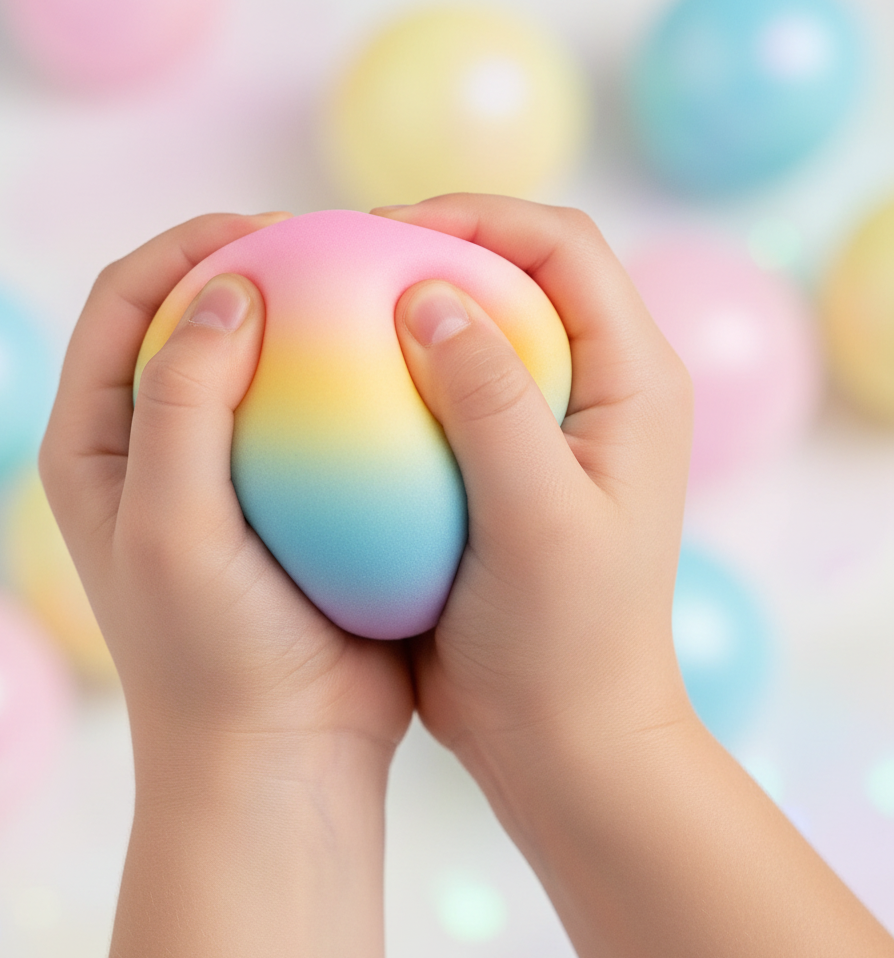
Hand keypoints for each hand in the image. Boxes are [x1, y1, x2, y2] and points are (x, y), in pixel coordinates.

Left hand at [40, 212, 412, 957]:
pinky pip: (325, 422)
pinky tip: (414, 375)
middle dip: (259, 265)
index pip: (126, 300)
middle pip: (197, 317)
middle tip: (337, 248)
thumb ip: (181, 401)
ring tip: (379, 293)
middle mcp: (159, 450)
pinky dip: (359, 389)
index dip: (190, 247)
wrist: (279, 760)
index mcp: (99, 445)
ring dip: (316, 322)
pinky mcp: (296, 506)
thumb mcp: (172, 526)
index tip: (274, 233)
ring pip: (270, 365)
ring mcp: (233, 476)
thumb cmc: (211, 657)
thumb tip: (229, 290)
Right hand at [374, 194, 694, 778]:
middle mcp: (594, 393)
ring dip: (406, 313)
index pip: (562, 247)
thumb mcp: (537, 521)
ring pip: (475, 333)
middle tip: (340, 263)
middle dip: (432, 249)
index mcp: (632, 382)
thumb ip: (491, 402)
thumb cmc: (566, 643)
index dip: (476, 216)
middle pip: (516, 274)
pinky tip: (328, 398)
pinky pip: (443, 398)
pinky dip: (391, 382)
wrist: (565, 741)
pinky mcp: (498, 474)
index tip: (382, 232)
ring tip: (325, 314)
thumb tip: (427, 291)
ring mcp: (544, 433)